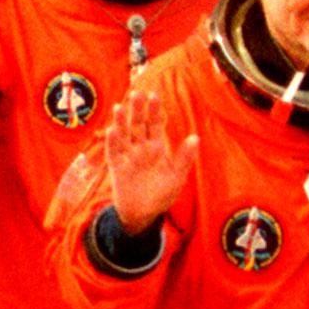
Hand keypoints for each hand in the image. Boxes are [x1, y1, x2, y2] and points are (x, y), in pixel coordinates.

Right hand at [105, 86, 199, 234]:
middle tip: (137, 93)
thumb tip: (195, 137)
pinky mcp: (117, 167)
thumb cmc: (162, 196)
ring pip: (124, 135)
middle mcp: (141, 148)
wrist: (143, 215)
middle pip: (138, 125)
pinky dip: (112, 142)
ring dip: (121, 121)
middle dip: (137, 110)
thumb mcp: (177, 177)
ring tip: (120, 107)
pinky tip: (112, 130)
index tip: (154, 95)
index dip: (154, 110)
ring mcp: (128, 156)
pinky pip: (113, 152)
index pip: (155, 124)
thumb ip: (184, 158)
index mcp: (157, 147)